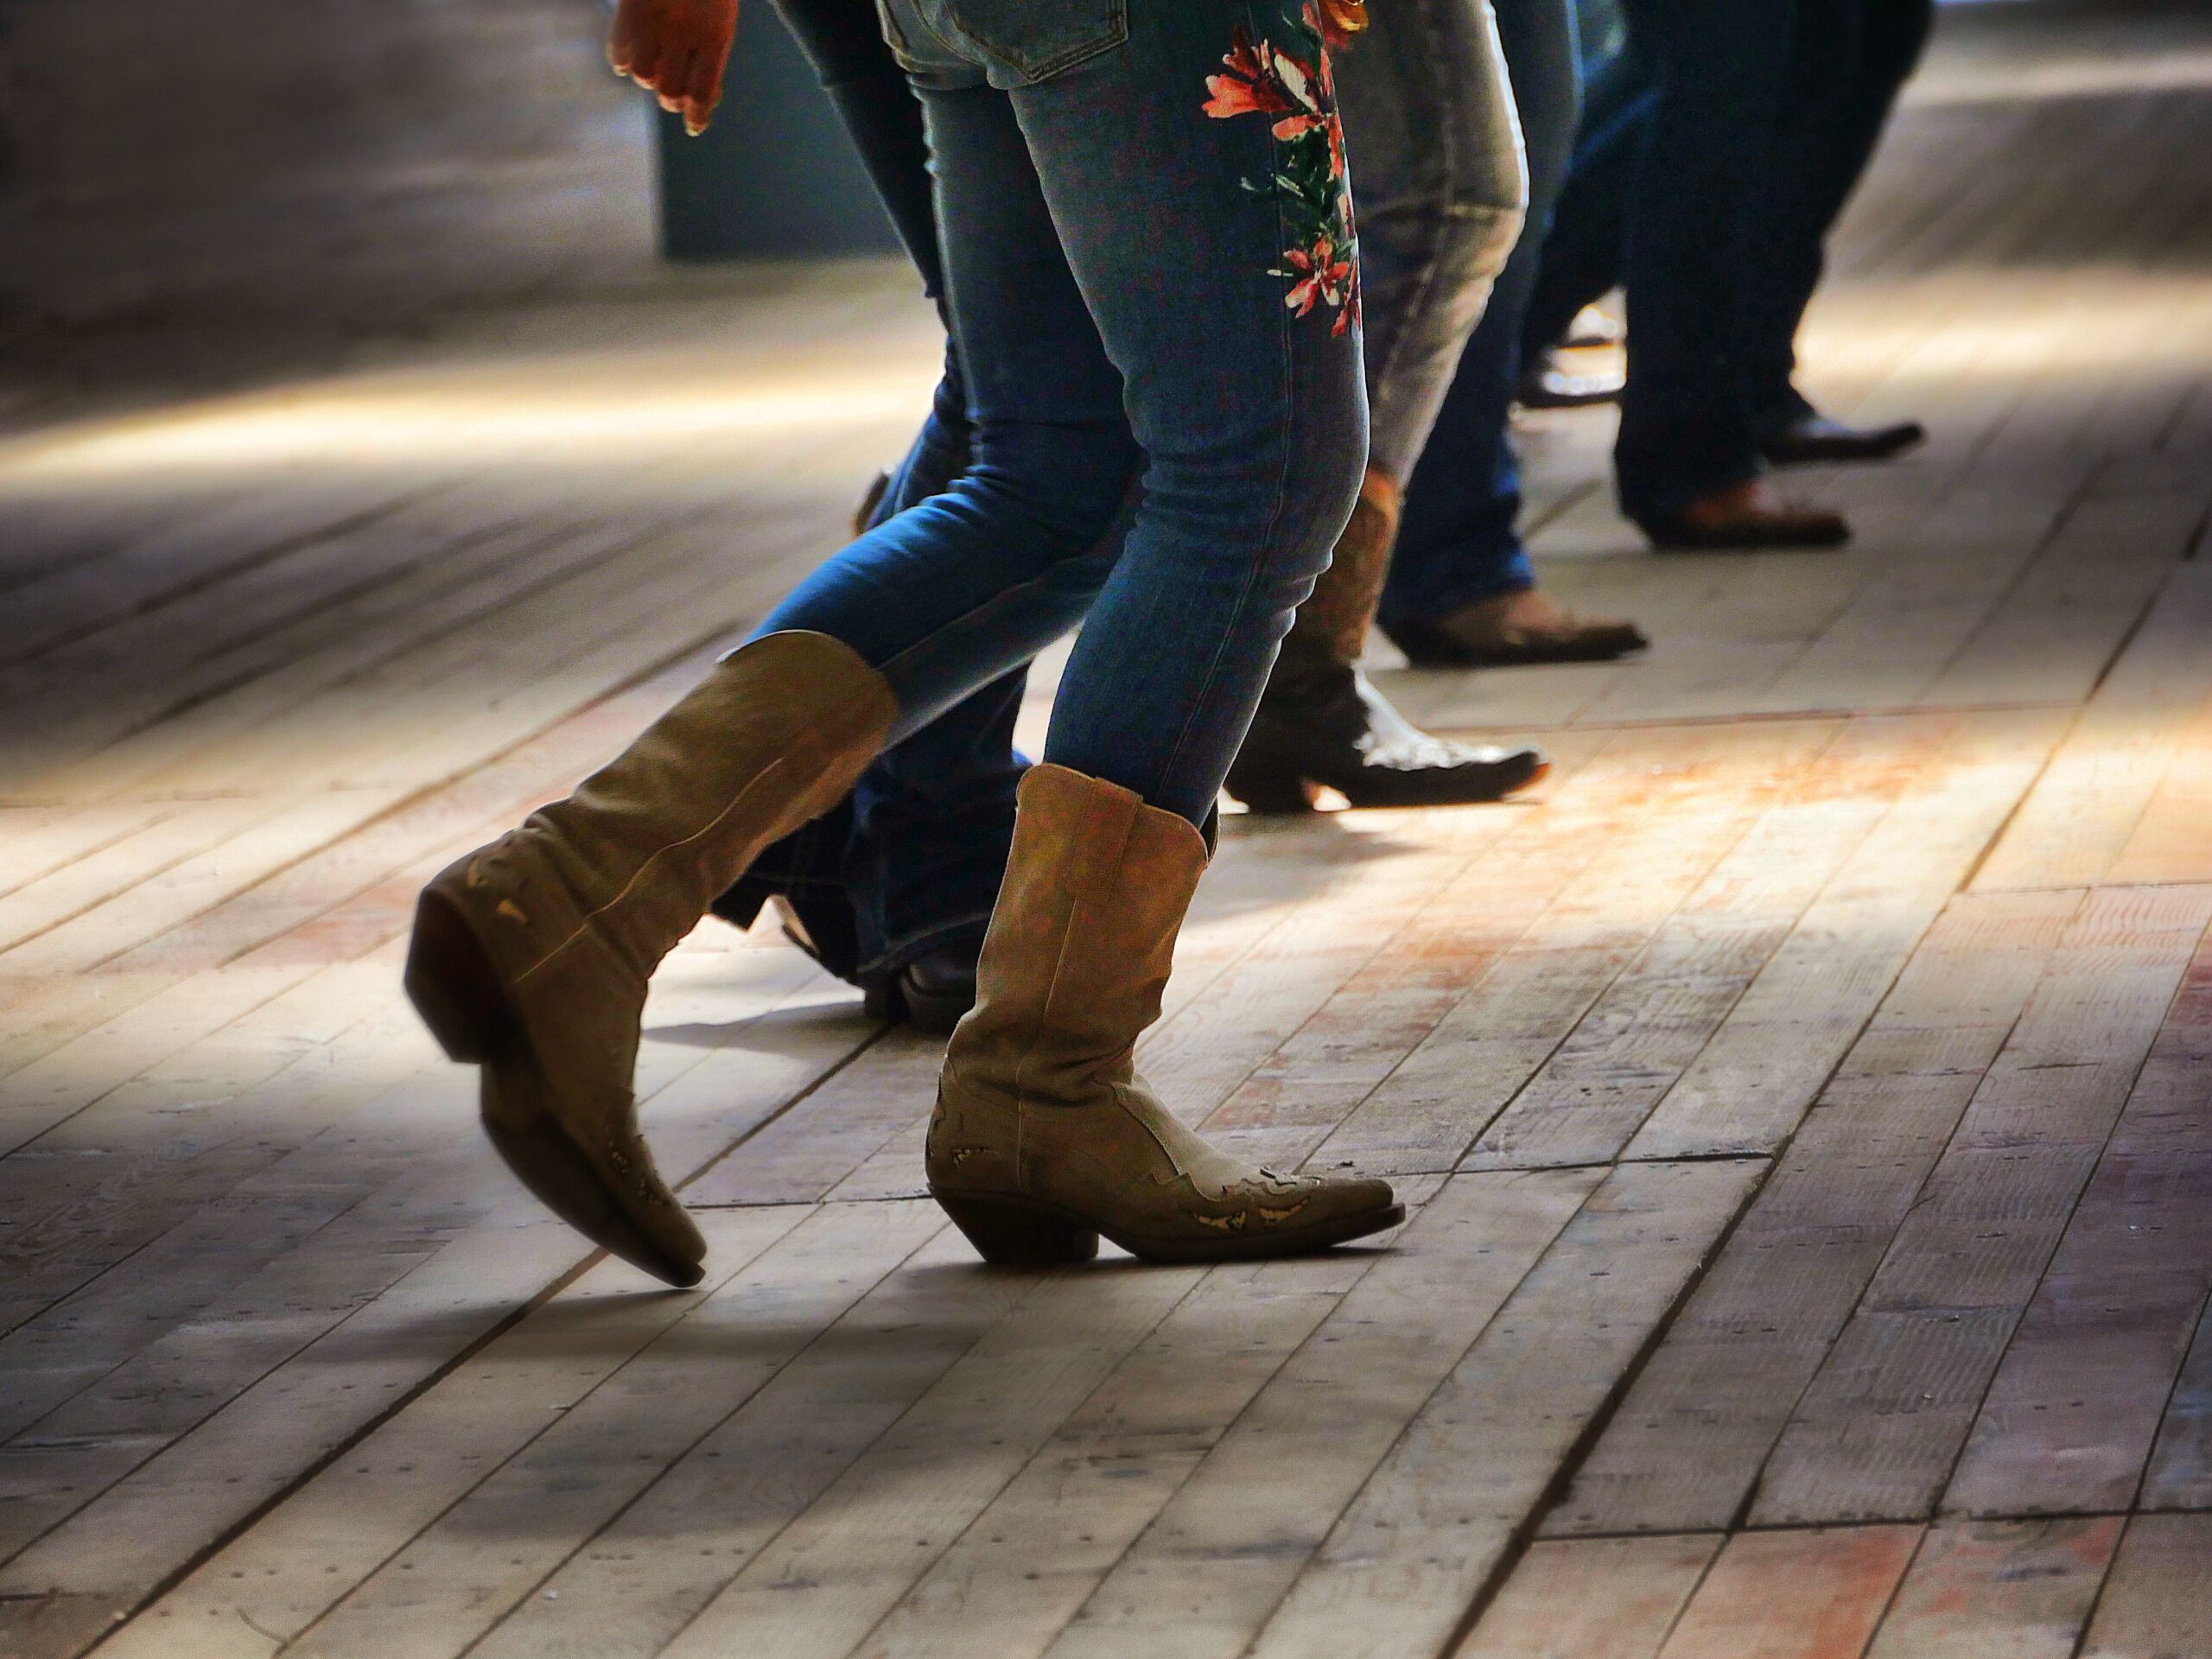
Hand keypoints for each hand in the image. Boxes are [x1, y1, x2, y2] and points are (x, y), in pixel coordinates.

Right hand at [609, 0, 739, 136]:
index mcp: (713, 35)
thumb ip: (711, 54)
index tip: (694, 126)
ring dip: (650, 79)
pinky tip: (634, 56)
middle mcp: (681, 33)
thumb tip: (698, 100)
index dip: (697, 116)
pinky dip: (625, 61)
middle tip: (674, 92)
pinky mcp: (628, 12)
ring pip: (643, 76)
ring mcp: (651, 22)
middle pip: (670, 91)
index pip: (701, 93)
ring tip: (657, 67)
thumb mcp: (721, 18)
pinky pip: (620, 53)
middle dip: (673, 98)